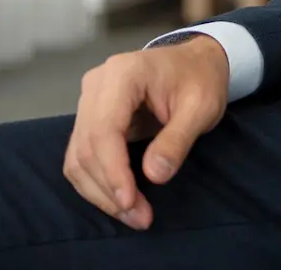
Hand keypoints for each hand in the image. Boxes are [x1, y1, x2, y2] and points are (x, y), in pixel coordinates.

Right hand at [62, 34, 229, 230]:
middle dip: (109, 188)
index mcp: (123, 74)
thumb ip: (178, 139)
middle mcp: (96, 85)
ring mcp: (88, 100)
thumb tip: (154, 175)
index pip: (104, 129)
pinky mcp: (89, 116)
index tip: (130, 202)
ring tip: (133, 215)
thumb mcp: (202, 107)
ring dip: (100, 192)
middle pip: (87, 147)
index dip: (113, 171)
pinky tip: (120, 200)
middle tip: (139, 217)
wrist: (197, 61)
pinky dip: (97, 182)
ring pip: (78, 156)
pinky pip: (82, 155)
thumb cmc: (201, 79)